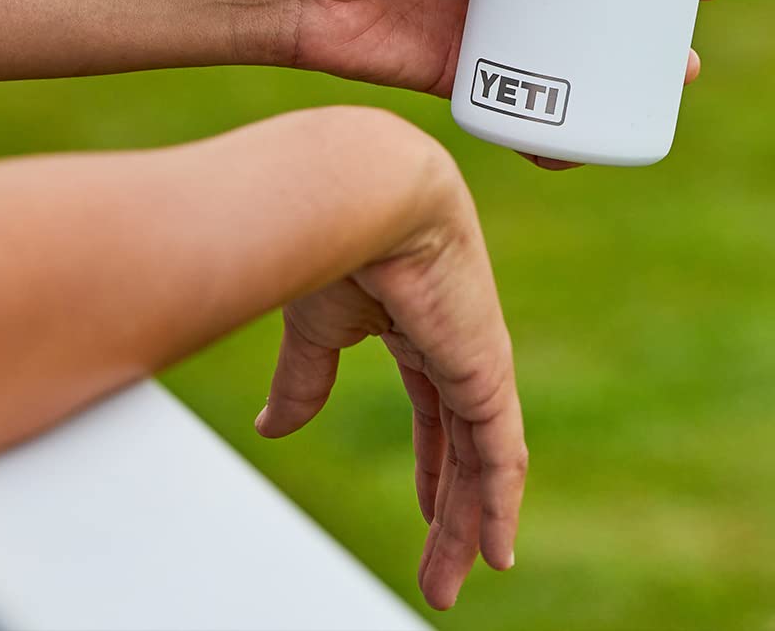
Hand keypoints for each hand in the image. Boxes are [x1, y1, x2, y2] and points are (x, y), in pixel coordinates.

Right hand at [255, 146, 521, 611]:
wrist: (364, 194)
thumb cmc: (336, 238)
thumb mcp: (317, 327)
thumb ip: (305, 379)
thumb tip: (274, 428)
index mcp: (418, 329)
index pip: (435, 414)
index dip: (431, 466)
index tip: (425, 510)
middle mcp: (456, 347)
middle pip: (462, 447)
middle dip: (449, 510)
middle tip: (440, 572)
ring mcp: (476, 359)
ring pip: (481, 460)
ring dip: (468, 524)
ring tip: (453, 579)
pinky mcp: (486, 370)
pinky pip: (500, 452)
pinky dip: (499, 503)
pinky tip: (495, 550)